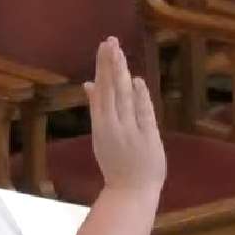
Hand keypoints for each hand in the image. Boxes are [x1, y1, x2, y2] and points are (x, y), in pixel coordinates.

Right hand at [84, 37, 165, 196]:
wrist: (131, 193)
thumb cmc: (118, 163)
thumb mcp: (102, 135)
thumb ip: (98, 108)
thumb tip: (89, 84)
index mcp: (101, 124)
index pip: (102, 90)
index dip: (103, 68)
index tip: (104, 47)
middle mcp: (112, 125)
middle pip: (111, 90)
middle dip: (111, 64)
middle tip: (110, 41)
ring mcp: (129, 132)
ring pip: (123, 98)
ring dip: (121, 75)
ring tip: (119, 52)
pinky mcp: (146, 138)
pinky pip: (142, 114)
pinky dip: (139, 97)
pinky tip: (137, 80)